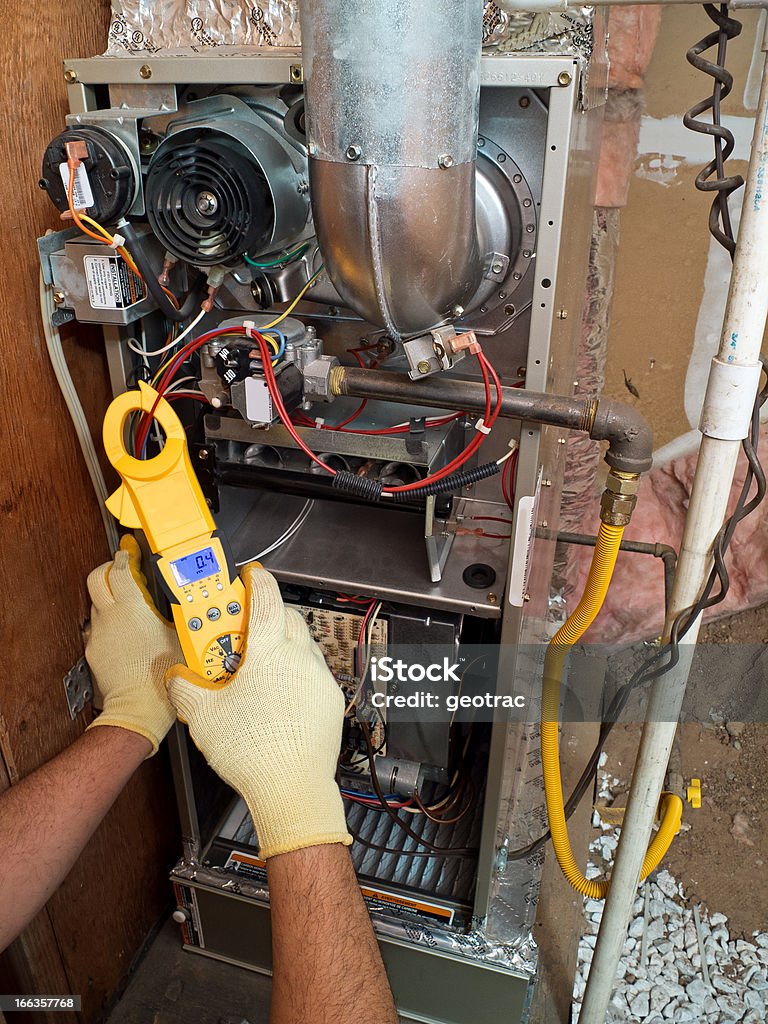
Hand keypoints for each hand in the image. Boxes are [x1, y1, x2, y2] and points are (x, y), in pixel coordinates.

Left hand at [85, 535, 180, 754]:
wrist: (138, 706)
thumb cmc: (161, 674)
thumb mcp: (181, 636)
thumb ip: (178, 613)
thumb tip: (186, 601)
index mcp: (130, 607)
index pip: (120, 569)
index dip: (125, 556)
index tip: (130, 551)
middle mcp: (109, 617)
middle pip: (96, 578)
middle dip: (108, 569)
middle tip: (121, 568)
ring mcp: (99, 634)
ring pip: (96, 604)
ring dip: (108, 598)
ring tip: (127, 603)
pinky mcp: (94, 651)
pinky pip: (98, 628)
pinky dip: (108, 623)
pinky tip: (124, 632)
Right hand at [166, 566, 350, 858]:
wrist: (293, 789)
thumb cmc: (254, 752)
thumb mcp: (203, 717)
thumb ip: (185, 688)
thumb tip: (175, 676)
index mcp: (270, 652)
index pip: (266, 598)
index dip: (256, 581)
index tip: (250, 575)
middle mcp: (301, 658)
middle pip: (288, 617)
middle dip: (268, 614)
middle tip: (243, 628)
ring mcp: (319, 679)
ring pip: (304, 645)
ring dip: (283, 643)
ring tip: (258, 664)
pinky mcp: (330, 700)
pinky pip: (313, 672)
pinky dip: (296, 671)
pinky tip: (278, 692)